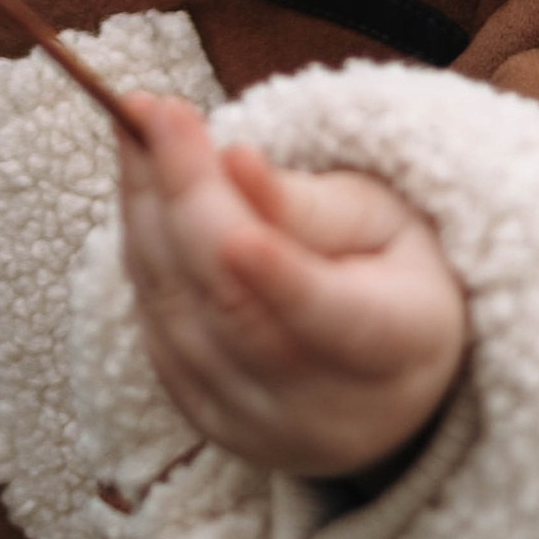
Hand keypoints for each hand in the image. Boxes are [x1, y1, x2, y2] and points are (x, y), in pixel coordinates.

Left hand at [115, 89, 468, 482]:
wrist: (387, 379)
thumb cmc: (393, 275)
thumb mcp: (384, 221)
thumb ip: (311, 205)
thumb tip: (235, 163)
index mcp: (401, 348)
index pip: (335, 316)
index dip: (280, 263)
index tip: (236, 171)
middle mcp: (329, 409)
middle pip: (236, 306)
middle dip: (187, 196)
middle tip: (157, 111)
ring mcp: (262, 427)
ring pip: (180, 317)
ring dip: (145, 214)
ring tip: (137, 128)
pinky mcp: (209, 422)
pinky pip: (155, 331)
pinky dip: (140, 253)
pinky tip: (140, 188)